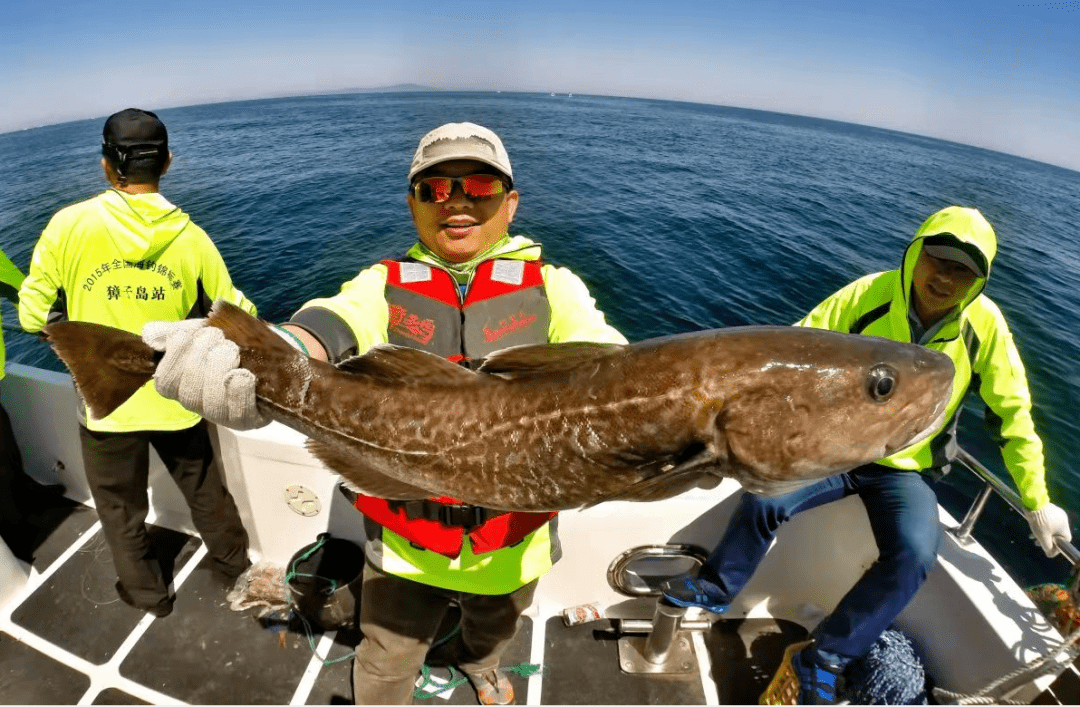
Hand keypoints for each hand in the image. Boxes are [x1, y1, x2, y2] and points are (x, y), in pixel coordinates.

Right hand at [143, 319, 268, 429]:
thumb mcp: (201, 332)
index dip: (176, 357)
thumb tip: (149, 335)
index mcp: (183, 385)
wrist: (273, 349)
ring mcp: (225, 416)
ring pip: (212, 405)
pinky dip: (239, 391)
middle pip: (189, 394)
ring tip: (231, 351)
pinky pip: (239, 413)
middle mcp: (200, 404)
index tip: (192, 334)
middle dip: (201, 360)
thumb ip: (175, 332)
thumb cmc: (232, 342)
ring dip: (219, 371)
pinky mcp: (250, 420)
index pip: (165, 382)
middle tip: (219, 339)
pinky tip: (243, 374)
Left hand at [1025, 503, 1072, 557]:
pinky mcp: (1049, 509)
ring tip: (1031, 537)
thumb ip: (1048, 547)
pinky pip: (1047, 521)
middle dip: (1046, 540)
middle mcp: (1063, 520)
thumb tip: (1050, 554)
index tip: (1048, 550)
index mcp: (1065, 527)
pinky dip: (1040, 526)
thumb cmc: (1039, 521)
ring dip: (1041, 534)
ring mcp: (1056, 513)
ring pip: (1050, 528)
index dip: (1057, 547)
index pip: (1064, 541)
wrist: (1032, 503)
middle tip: (1036, 543)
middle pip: (1056, 534)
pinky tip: (1032, 529)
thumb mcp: (1043, 537)